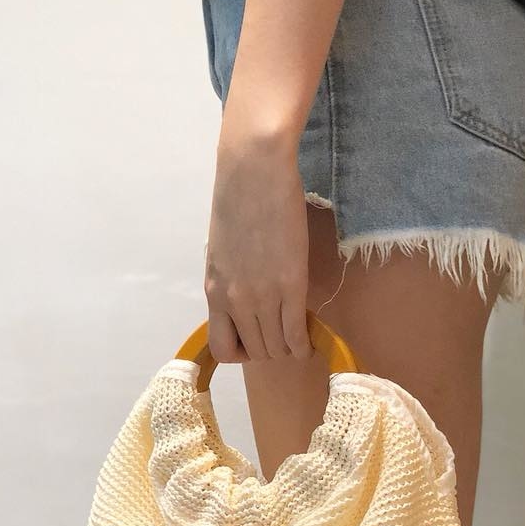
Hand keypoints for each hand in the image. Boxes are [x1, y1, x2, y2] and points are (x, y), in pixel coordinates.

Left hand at [203, 128, 314, 364]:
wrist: (254, 173)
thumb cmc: (236, 201)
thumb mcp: (222, 251)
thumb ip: (232, 280)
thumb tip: (245, 295)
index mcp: (214, 292)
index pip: (222, 348)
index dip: (242, 352)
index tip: (255, 337)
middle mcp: (235, 301)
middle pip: (255, 352)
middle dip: (270, 350)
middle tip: (283, 334)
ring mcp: (262, 296)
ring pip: (276, 348)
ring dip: (288, 348)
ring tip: (298, 337)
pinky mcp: (291, 284)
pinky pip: (296, 333)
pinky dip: (304, 344)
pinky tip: (310, 341)